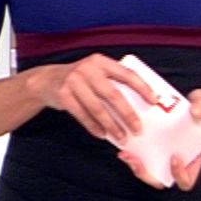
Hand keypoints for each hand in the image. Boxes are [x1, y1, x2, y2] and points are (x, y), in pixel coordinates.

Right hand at [29, 54, 154, 142]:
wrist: (46, 80)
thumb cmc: (79, 79)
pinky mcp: (63, 95)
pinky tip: (103, 135)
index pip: (126, 74)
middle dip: (128, 114)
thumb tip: (138, 104)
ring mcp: (74, 82)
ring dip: (112, 126)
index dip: (142, 88)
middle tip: (138, 129)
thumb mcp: (95, 72)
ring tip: (122, 137)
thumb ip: (111, 82)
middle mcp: (88, 69)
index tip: (154, 101)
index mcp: (101, 62)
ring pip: (98, 108)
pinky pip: (82, 115)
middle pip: (113, 95)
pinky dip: (94, 127)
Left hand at [118, 86, 200, 189]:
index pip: (186, 181)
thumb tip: (196, 113)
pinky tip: (123, 140)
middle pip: (160, 180)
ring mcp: (163, 155)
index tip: (174, 158)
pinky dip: (132, 151)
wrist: (195, 101)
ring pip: (147, 169)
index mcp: (194, 160)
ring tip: (125, 154)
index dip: (179, 175)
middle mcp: (177, 161)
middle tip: (137, 162)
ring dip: (135, 165)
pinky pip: (141, 154)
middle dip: (147, 174)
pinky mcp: (152, 145)